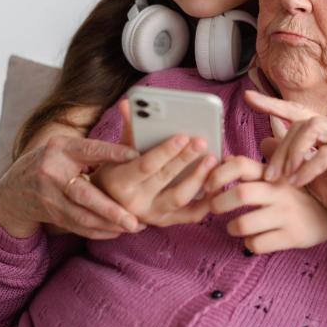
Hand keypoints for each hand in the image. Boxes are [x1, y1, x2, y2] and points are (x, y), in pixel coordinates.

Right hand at [0, 135, 142, 238]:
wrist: (14, 188)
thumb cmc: (53, 161)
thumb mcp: (69, 147)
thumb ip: (96, 150)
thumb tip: (134, 154)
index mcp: (62, 149)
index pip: (91, 150)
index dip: (113, 153)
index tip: (136, 157)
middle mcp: (53, 173)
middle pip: (85, 194)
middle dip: (112, 209)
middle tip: (135, 219)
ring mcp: (49, 197)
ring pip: (82, 216)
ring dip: (109, 224)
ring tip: (134, 227)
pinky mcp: (51, 215)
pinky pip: (77, 226)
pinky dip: (98, 231)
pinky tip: (117, 232)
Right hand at [92, 100, 217, 226]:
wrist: (109, 206)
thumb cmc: (117, 170)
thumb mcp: (118, 152)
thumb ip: (129, 129)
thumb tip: (127, 104)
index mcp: (121, 182)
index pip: (146, 165)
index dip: (166, 151)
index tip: (183, 136)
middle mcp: (136, 203)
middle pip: (166, 179)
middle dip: (186, 159)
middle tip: (203, 141)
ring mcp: (152, 215)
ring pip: (180, 198)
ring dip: (198, 178)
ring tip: (212, 159)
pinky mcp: (167, 222)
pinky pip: (191, 215)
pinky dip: (207, 201)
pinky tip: (218, 184)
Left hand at [203, 154, 326, 253]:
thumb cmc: (304, 191)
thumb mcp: (286, 171)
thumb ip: (255, 165)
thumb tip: (228, 158)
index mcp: (275, 172)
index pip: (241, 165)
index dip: (219, 173)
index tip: (208, 185)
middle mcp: (280, 191)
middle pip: (240, 194)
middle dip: (218, 203)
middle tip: (213, 208)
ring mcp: (286, 215)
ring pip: (244, 224)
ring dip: (231, 227)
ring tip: (233, 226)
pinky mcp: (292, 237)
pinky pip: (258, 244)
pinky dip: (249, 244)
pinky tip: (254, 240)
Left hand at [244, 90, 326, 269]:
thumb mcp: (307, 175)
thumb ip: (289, 158)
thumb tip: (262, 142)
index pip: (298, 111)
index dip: (273, 104)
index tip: (248, 98)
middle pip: (302, 122)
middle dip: (281, 147)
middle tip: (268, 173)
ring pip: (313, 128)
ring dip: (292, 153)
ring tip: (282, 177)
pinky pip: (326, 154)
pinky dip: (307, 168)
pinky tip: (297, 183)